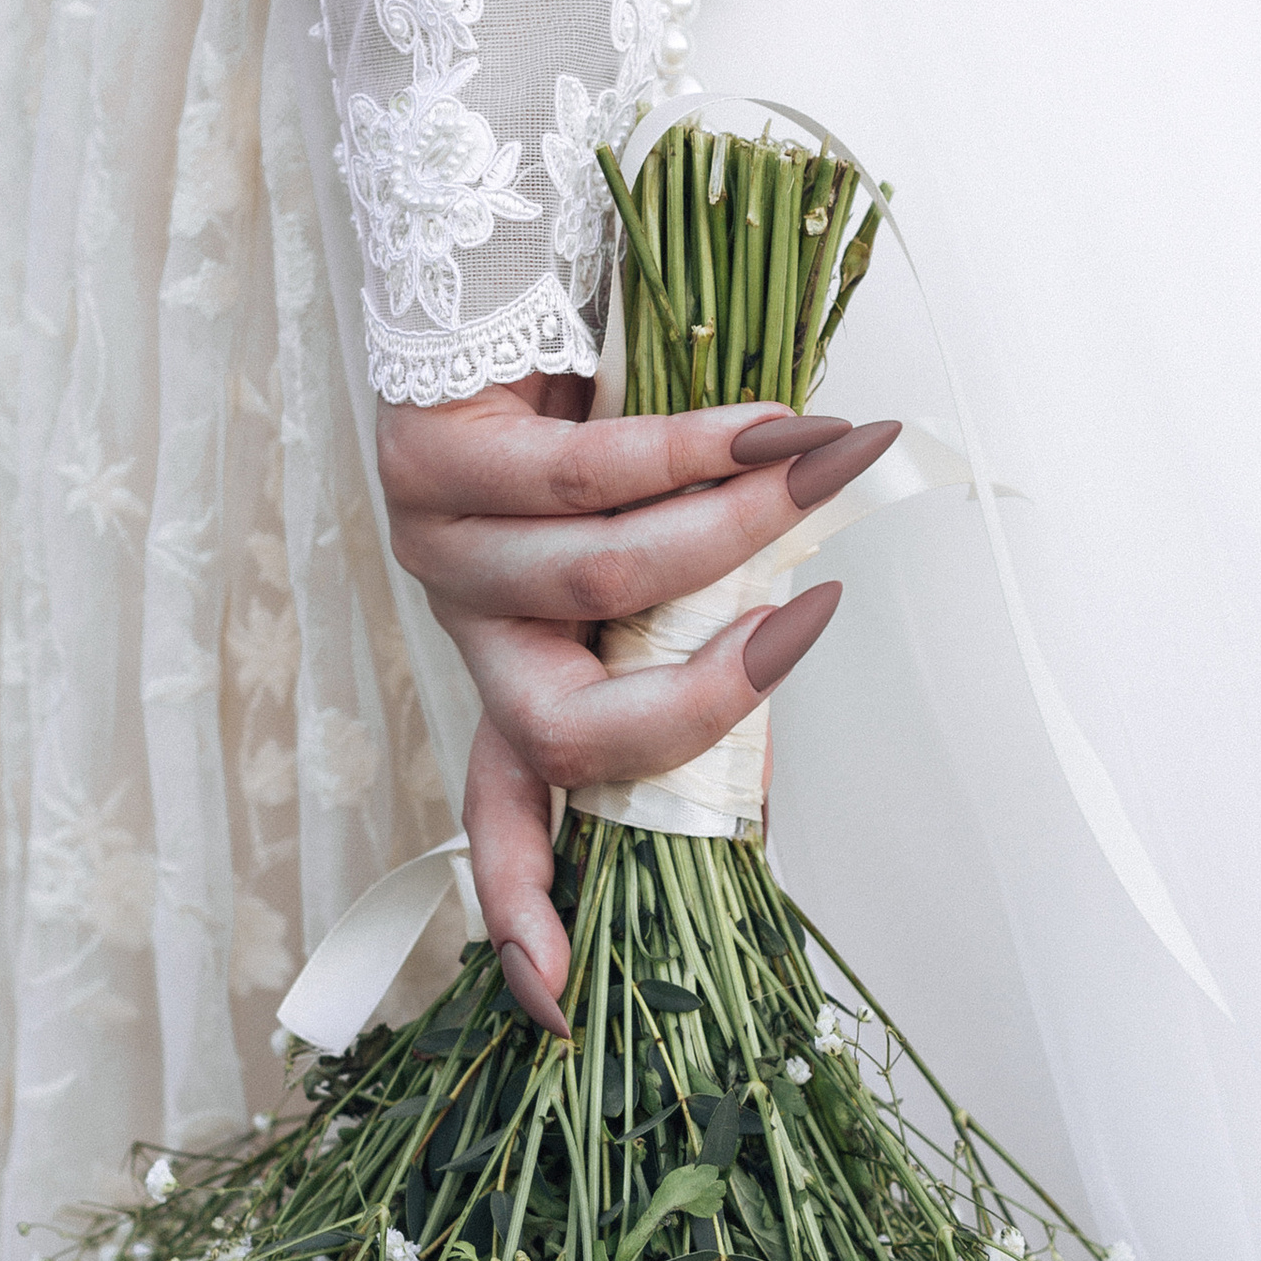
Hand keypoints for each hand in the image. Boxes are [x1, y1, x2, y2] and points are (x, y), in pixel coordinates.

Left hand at [380, 381, 895, 1028]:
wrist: (514, 256)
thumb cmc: (606, 407)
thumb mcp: (662, 543)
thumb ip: (703, 627)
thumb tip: (776, 693)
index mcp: (512, 674)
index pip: (507, 822)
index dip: (529, 915)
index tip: (562, 1004)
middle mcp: (465, 627)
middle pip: (570, 733)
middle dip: (711, 692)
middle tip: (810, 619)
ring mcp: (432, 548)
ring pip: (606, 581)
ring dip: (746, 523)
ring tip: (836, 460)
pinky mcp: (423, 458)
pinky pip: (595, 478)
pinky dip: (709, 451)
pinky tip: (779, 426)